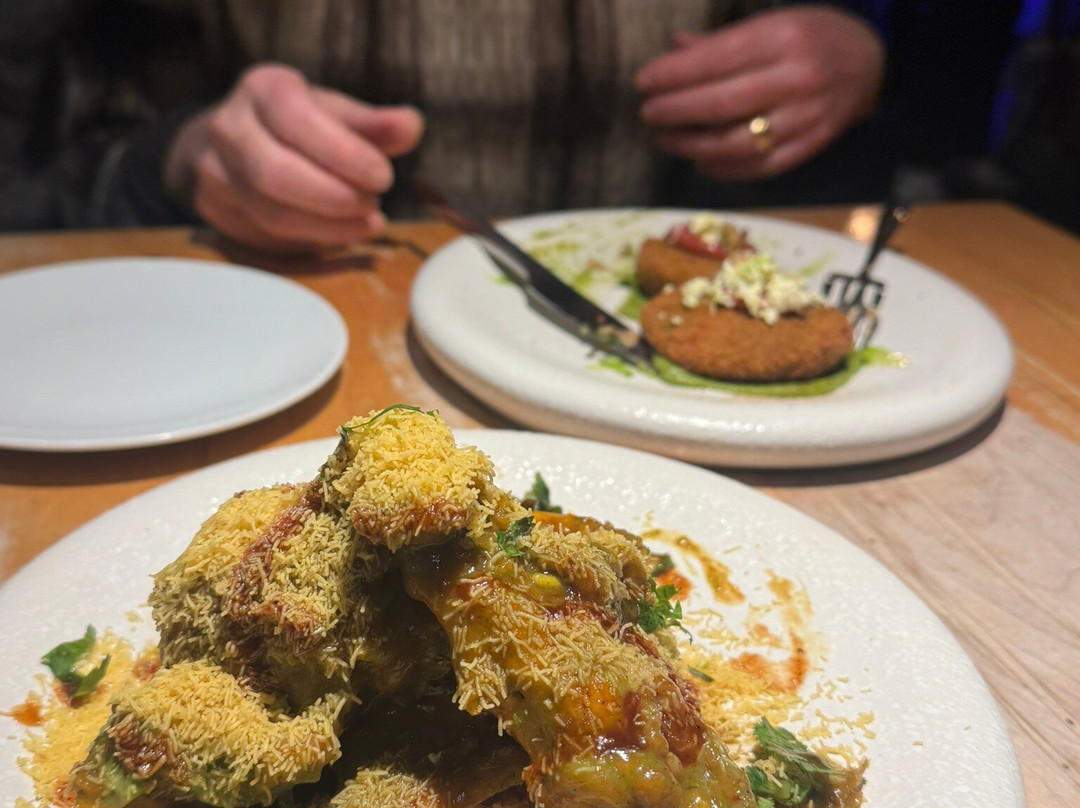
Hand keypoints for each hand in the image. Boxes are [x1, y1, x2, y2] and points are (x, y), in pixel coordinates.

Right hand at [165, 64, 423, 250]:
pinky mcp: (217, 211)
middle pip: (276, 174)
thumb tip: (411, 126)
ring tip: (368, 223)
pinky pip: (267, 237)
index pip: (296, 119)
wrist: (235, 143)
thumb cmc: (298, 126)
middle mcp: (229, 128)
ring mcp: (215, 172)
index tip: (384, 178)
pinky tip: (343, 235)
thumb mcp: (335, 115)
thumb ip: (373, 124)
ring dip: (329, 227)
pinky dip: (313, 240)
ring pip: (271, 213)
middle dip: (335, 199)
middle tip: (375, 207)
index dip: (343, 154)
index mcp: (262, 89)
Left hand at [635, 7, 883, 180]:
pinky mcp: (811, 146)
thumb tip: (673, 50)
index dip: (674, 75)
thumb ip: (723, 42)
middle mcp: (797, 78)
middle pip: (722, 103)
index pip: (716, 60)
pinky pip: (760, 167)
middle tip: (649, 114)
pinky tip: (700, 162)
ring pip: (738, 142)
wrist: (874, 63)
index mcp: (784, 38)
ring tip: (666, 140)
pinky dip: (724, 169)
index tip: (643, 83)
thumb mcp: (773, 23)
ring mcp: (806, 117)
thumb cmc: (813, 37)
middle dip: (676, 111)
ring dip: (694, 145)